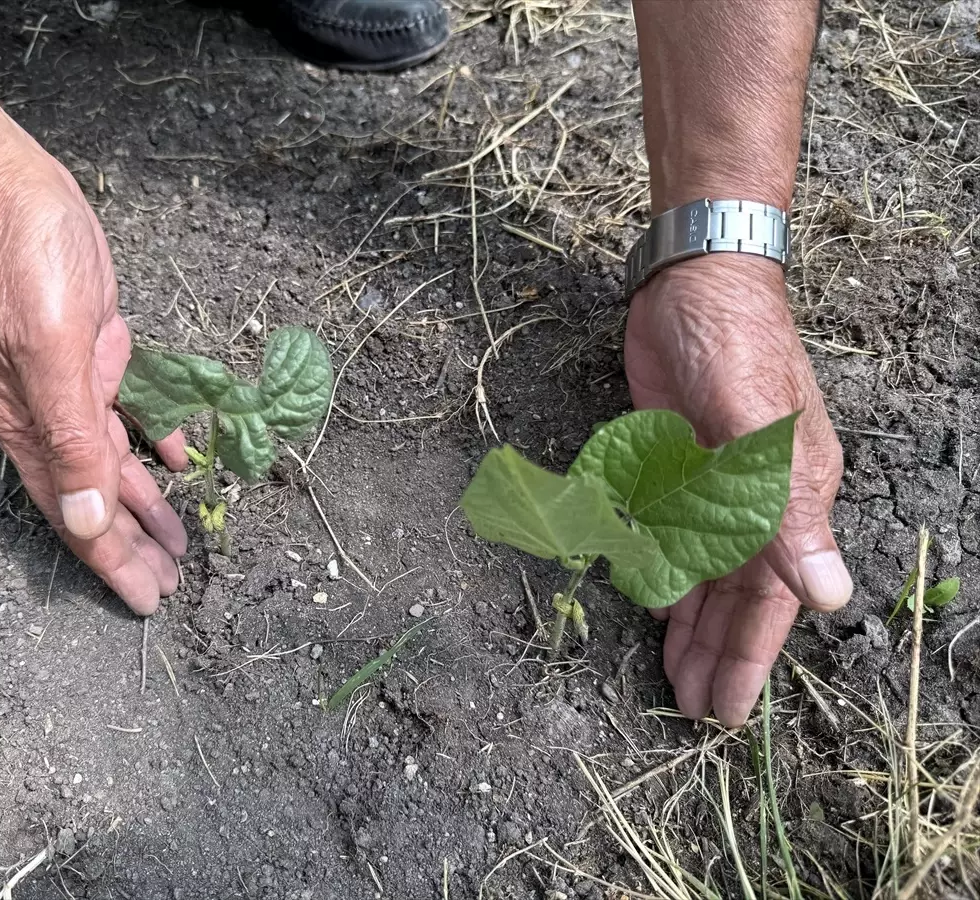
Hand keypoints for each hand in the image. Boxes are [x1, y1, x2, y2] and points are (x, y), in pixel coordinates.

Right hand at [0, 156, 189, 614]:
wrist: (14, 197)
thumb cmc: (30, 271)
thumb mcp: (53, 355)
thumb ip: (71, 439)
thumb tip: (84, 518)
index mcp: (32, 430)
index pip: (77, 515)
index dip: (113, 562)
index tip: (147, 601)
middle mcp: (50, 419)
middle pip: (98, 499)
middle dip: (135, 545)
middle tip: (172, 584)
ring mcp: (74, 390)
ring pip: (117, 465)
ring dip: (149, 504)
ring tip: (181, 541)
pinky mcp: (99, 359)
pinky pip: (131, 415)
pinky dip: (156, 442)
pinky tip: (180, 463)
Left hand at [623, 254, 852, 725]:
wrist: (693, 277)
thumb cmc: (731, 340)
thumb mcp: (753, 421)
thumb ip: (782, 509)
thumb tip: (828, 597)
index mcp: (790, 496)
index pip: (772, 598)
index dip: (749, 657)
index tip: (726, 711)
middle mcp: (760, 498)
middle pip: (740, 595)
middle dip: (719, 652)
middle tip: (692, 709)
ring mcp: (720, 483)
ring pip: (708, 572)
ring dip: (694, 623)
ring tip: (676, 675)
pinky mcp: (681, 466)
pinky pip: (677, 538)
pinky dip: (670, 574)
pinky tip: (660, 604)